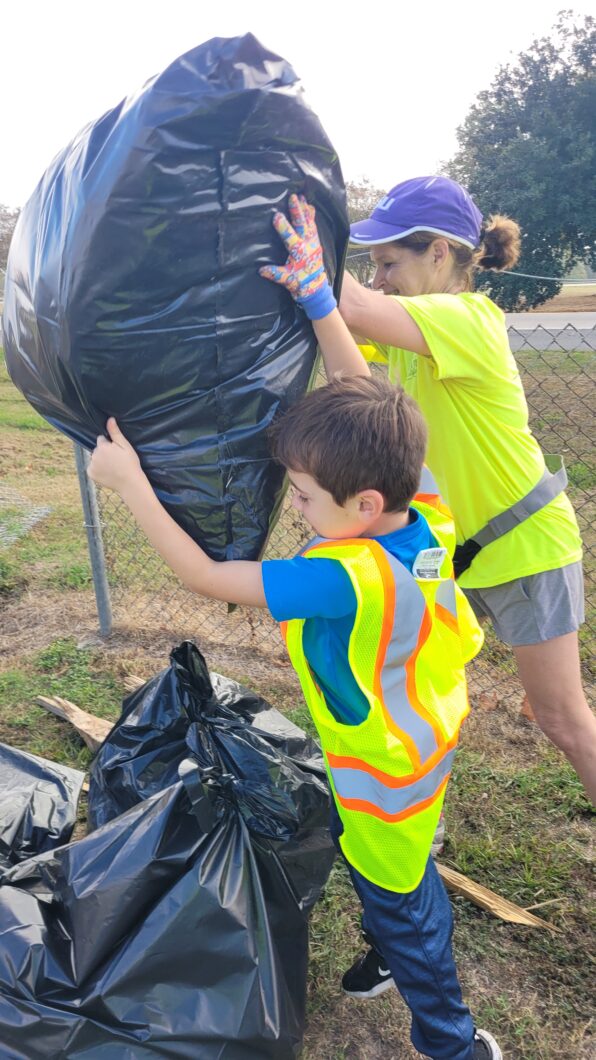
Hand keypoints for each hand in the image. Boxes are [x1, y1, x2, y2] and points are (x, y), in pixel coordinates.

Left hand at [87, 417, 142, 494]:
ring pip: (95, 458)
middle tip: (116, 459)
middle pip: (97, 449)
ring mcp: (91, 465)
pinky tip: (107, 472)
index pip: (101, 439)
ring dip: (100, 460)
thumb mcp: (125, 446)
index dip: (109, 444)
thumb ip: (115, 432)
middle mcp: (94, 455)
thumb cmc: (130, 463)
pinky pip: (92, 468)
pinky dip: (97, 469)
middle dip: (104, 452)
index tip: (117, 451)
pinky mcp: (91, 474)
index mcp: (102, 446)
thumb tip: (109, 419)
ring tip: (112, 467)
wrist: (130, 483)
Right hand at [259, 194, 336, 319]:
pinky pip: (314, 226)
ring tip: (302, 196)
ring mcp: (313, 243)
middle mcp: (308, 245)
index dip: (283, 226)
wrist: (316, 289)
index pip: (289, 237)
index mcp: (299, 253)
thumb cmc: (300, 284)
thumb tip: (261, 270)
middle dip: (297, 210)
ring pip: (309, 222)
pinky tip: (310, 207)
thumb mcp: (287, 280)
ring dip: (305, 209)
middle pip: (302, 224)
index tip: (276, 216)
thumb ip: (275, 274)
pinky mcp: (316, 243)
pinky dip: (312, 216)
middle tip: (293, 196)